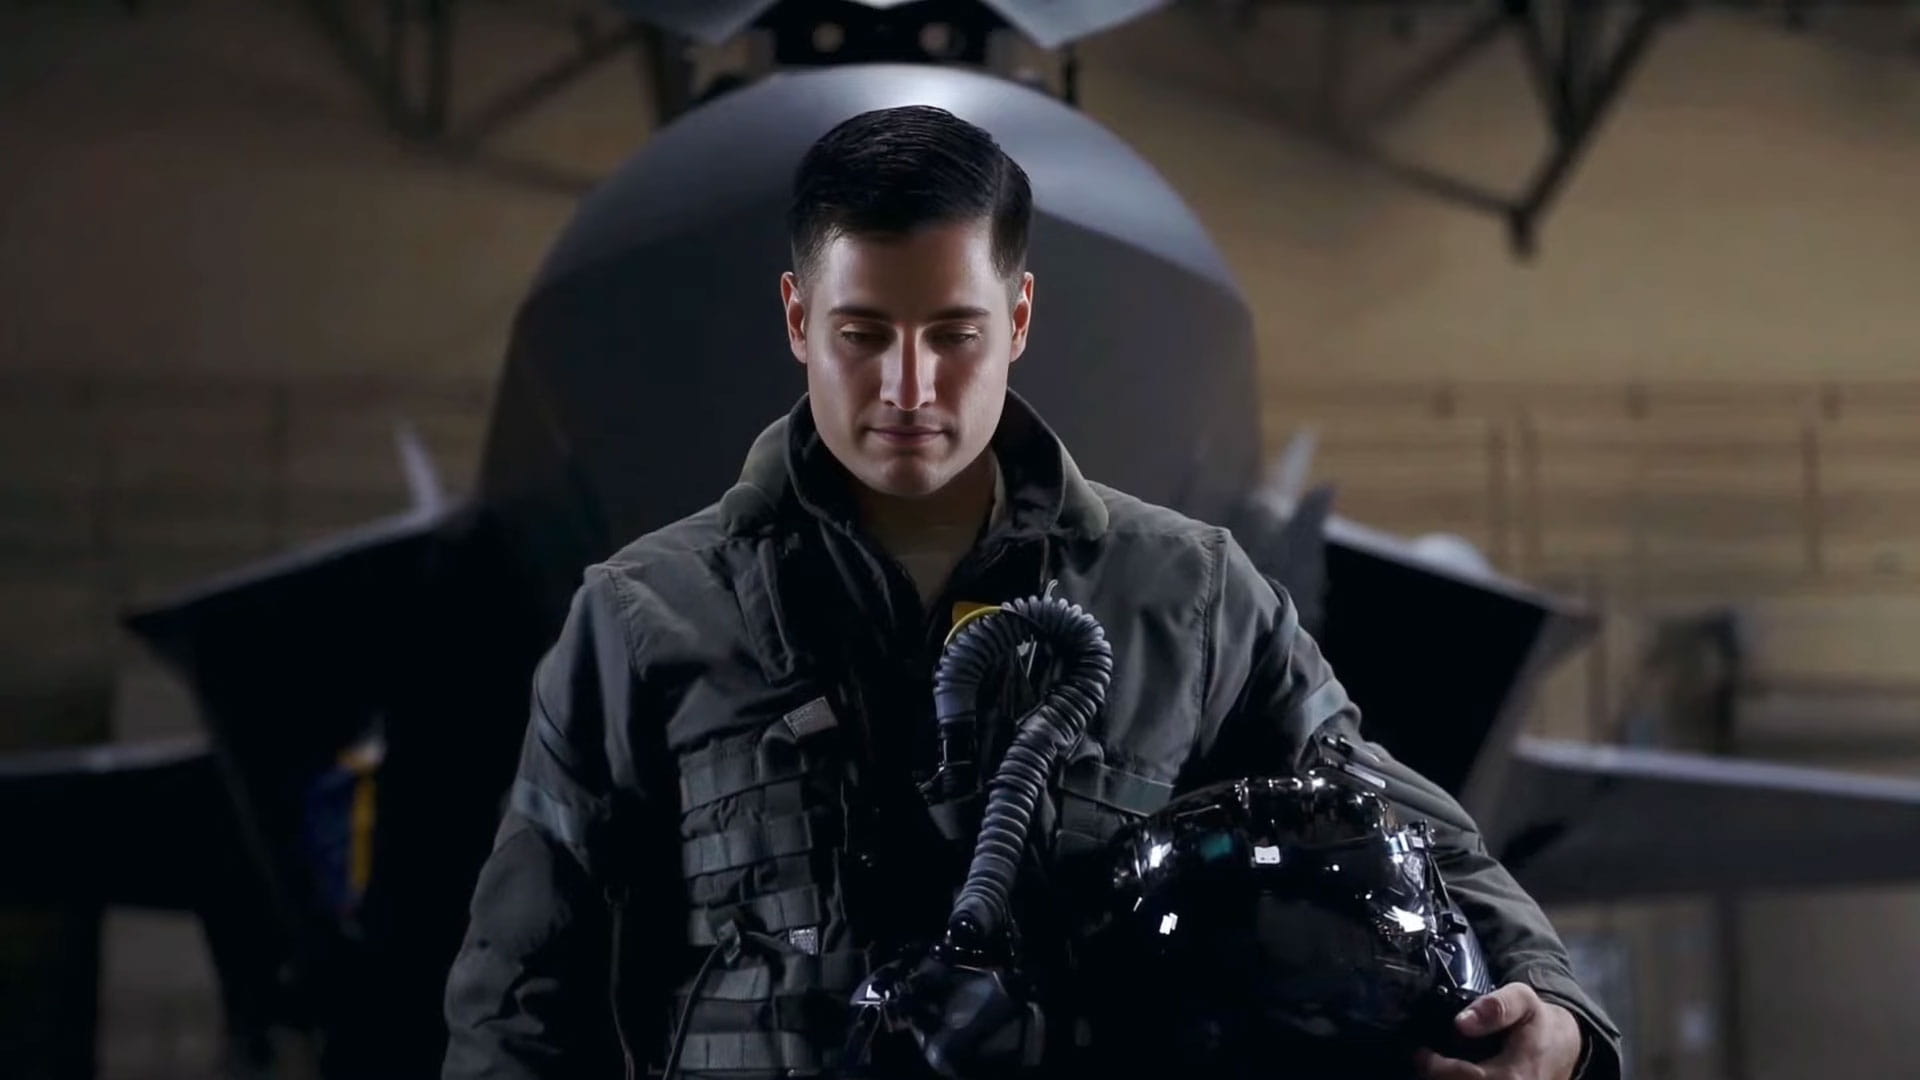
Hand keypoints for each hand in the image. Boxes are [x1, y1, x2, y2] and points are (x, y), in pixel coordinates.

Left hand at [1414, 982, 1582, 1079]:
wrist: (1564, 1046)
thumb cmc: (1538, 1021)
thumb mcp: (1523, 1001)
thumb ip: (1496, 1007)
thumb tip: (1462, 1022)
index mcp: (1515, 1076)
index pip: (1464, 1078)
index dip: (1435, 1067)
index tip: (1423, 1052)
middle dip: (1438, 1077)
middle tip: (1426, 1061)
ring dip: (1448, 1079)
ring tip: (1438, 1068)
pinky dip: (1459, 1079)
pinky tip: (1455, 1072)